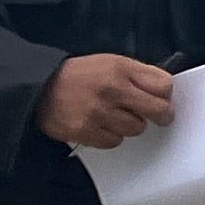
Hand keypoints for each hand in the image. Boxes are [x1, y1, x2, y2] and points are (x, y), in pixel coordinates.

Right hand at [37, 54, 176, 148]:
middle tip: (156, 116)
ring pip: (136, 129)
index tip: (162, 98)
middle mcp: (112, 90)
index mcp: (121, 69)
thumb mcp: (112, 62)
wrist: (39, 88)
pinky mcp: (84, 131)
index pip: (164, 86)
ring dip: (130, 125)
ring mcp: (98, 112)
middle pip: (158, 110)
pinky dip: (111, 136)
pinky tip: (101, 125)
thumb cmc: (79, 75)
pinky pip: (114, 141)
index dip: (165, 94)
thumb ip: (140, 74)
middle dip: (160, 114)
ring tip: (115, 116)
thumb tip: (166, 90)